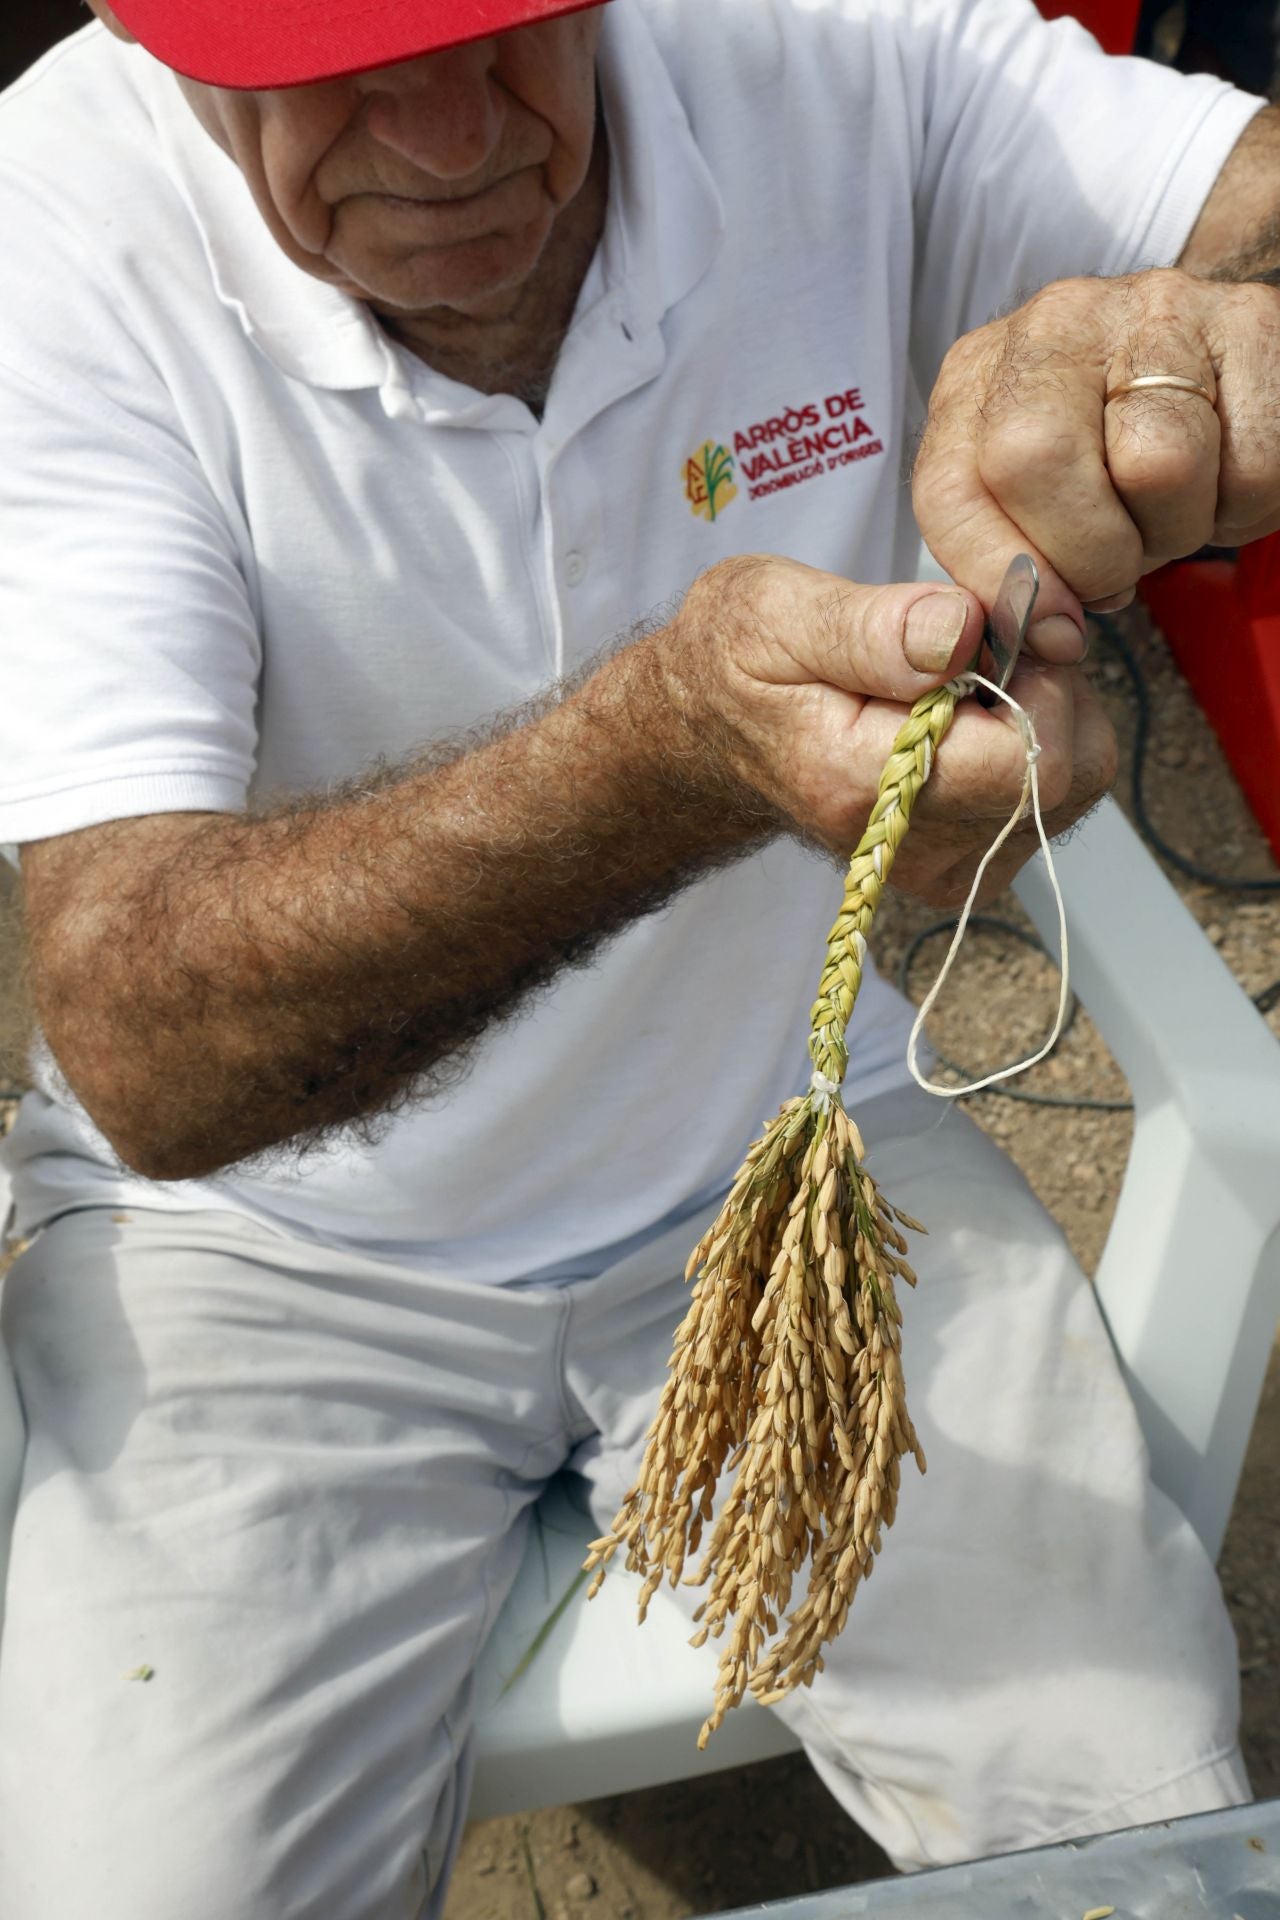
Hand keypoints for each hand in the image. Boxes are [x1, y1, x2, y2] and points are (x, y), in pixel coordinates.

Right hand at [658, 555, 1116, 907]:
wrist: (709, 732)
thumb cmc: (737, 664)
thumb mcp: (772, 611)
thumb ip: (871, 625)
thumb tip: (964, 631)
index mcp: (866, 786)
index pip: (1030, 759)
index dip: (1037, 674)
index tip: (989, 621)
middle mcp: (911, 847)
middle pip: (1071, 772)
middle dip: (1049, 686)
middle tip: (976, 642)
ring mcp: (941, 866)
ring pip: (1075, 782)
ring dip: (1042, 708)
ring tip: (961, 676)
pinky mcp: (963, 864)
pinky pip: (1053, 797)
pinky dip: (1030, 739)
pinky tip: (966, 714)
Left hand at [912, 266, 1279, 645]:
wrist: (1226, 373)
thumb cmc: (1118, 455)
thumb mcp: (1039, 504)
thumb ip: (1015, 563)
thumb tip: (1042, 635)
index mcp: (979, 379)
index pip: (948, 487)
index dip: (995, 573)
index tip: (1046, 627)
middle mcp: (1054, 327)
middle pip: (1033, 460)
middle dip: (1088, 553)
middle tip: (1121, 565)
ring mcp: (1153, 313)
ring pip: (1158, 465)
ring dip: (1175, 529)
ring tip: (1174, 509)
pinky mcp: (1249, 323)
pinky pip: (1249, 464)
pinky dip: (1244, 506)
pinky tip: (1227, 478)